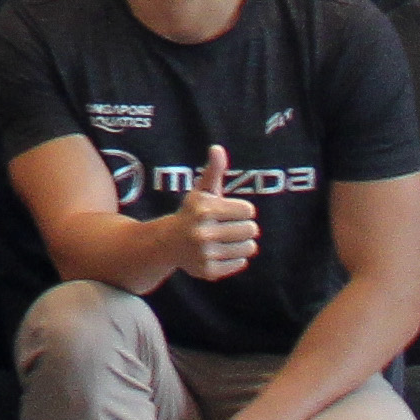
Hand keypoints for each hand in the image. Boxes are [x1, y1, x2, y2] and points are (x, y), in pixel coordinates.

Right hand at [172, 143, 257, 281]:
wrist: (167, 243)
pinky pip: (241, 262)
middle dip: (244, 226)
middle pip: (251, 229)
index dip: (241, 209)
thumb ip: (213, 170)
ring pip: (249, 247)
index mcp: (204, 210)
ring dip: (243, 242)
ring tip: (227, 239)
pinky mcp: (209, 271)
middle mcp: (203, 233)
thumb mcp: (201, 191)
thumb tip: (217, 148)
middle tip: (229, 226)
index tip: (229, 211)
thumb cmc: (192, 213)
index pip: (248, 210)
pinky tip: (221, 252)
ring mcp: (205, 254)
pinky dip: (235, 257)